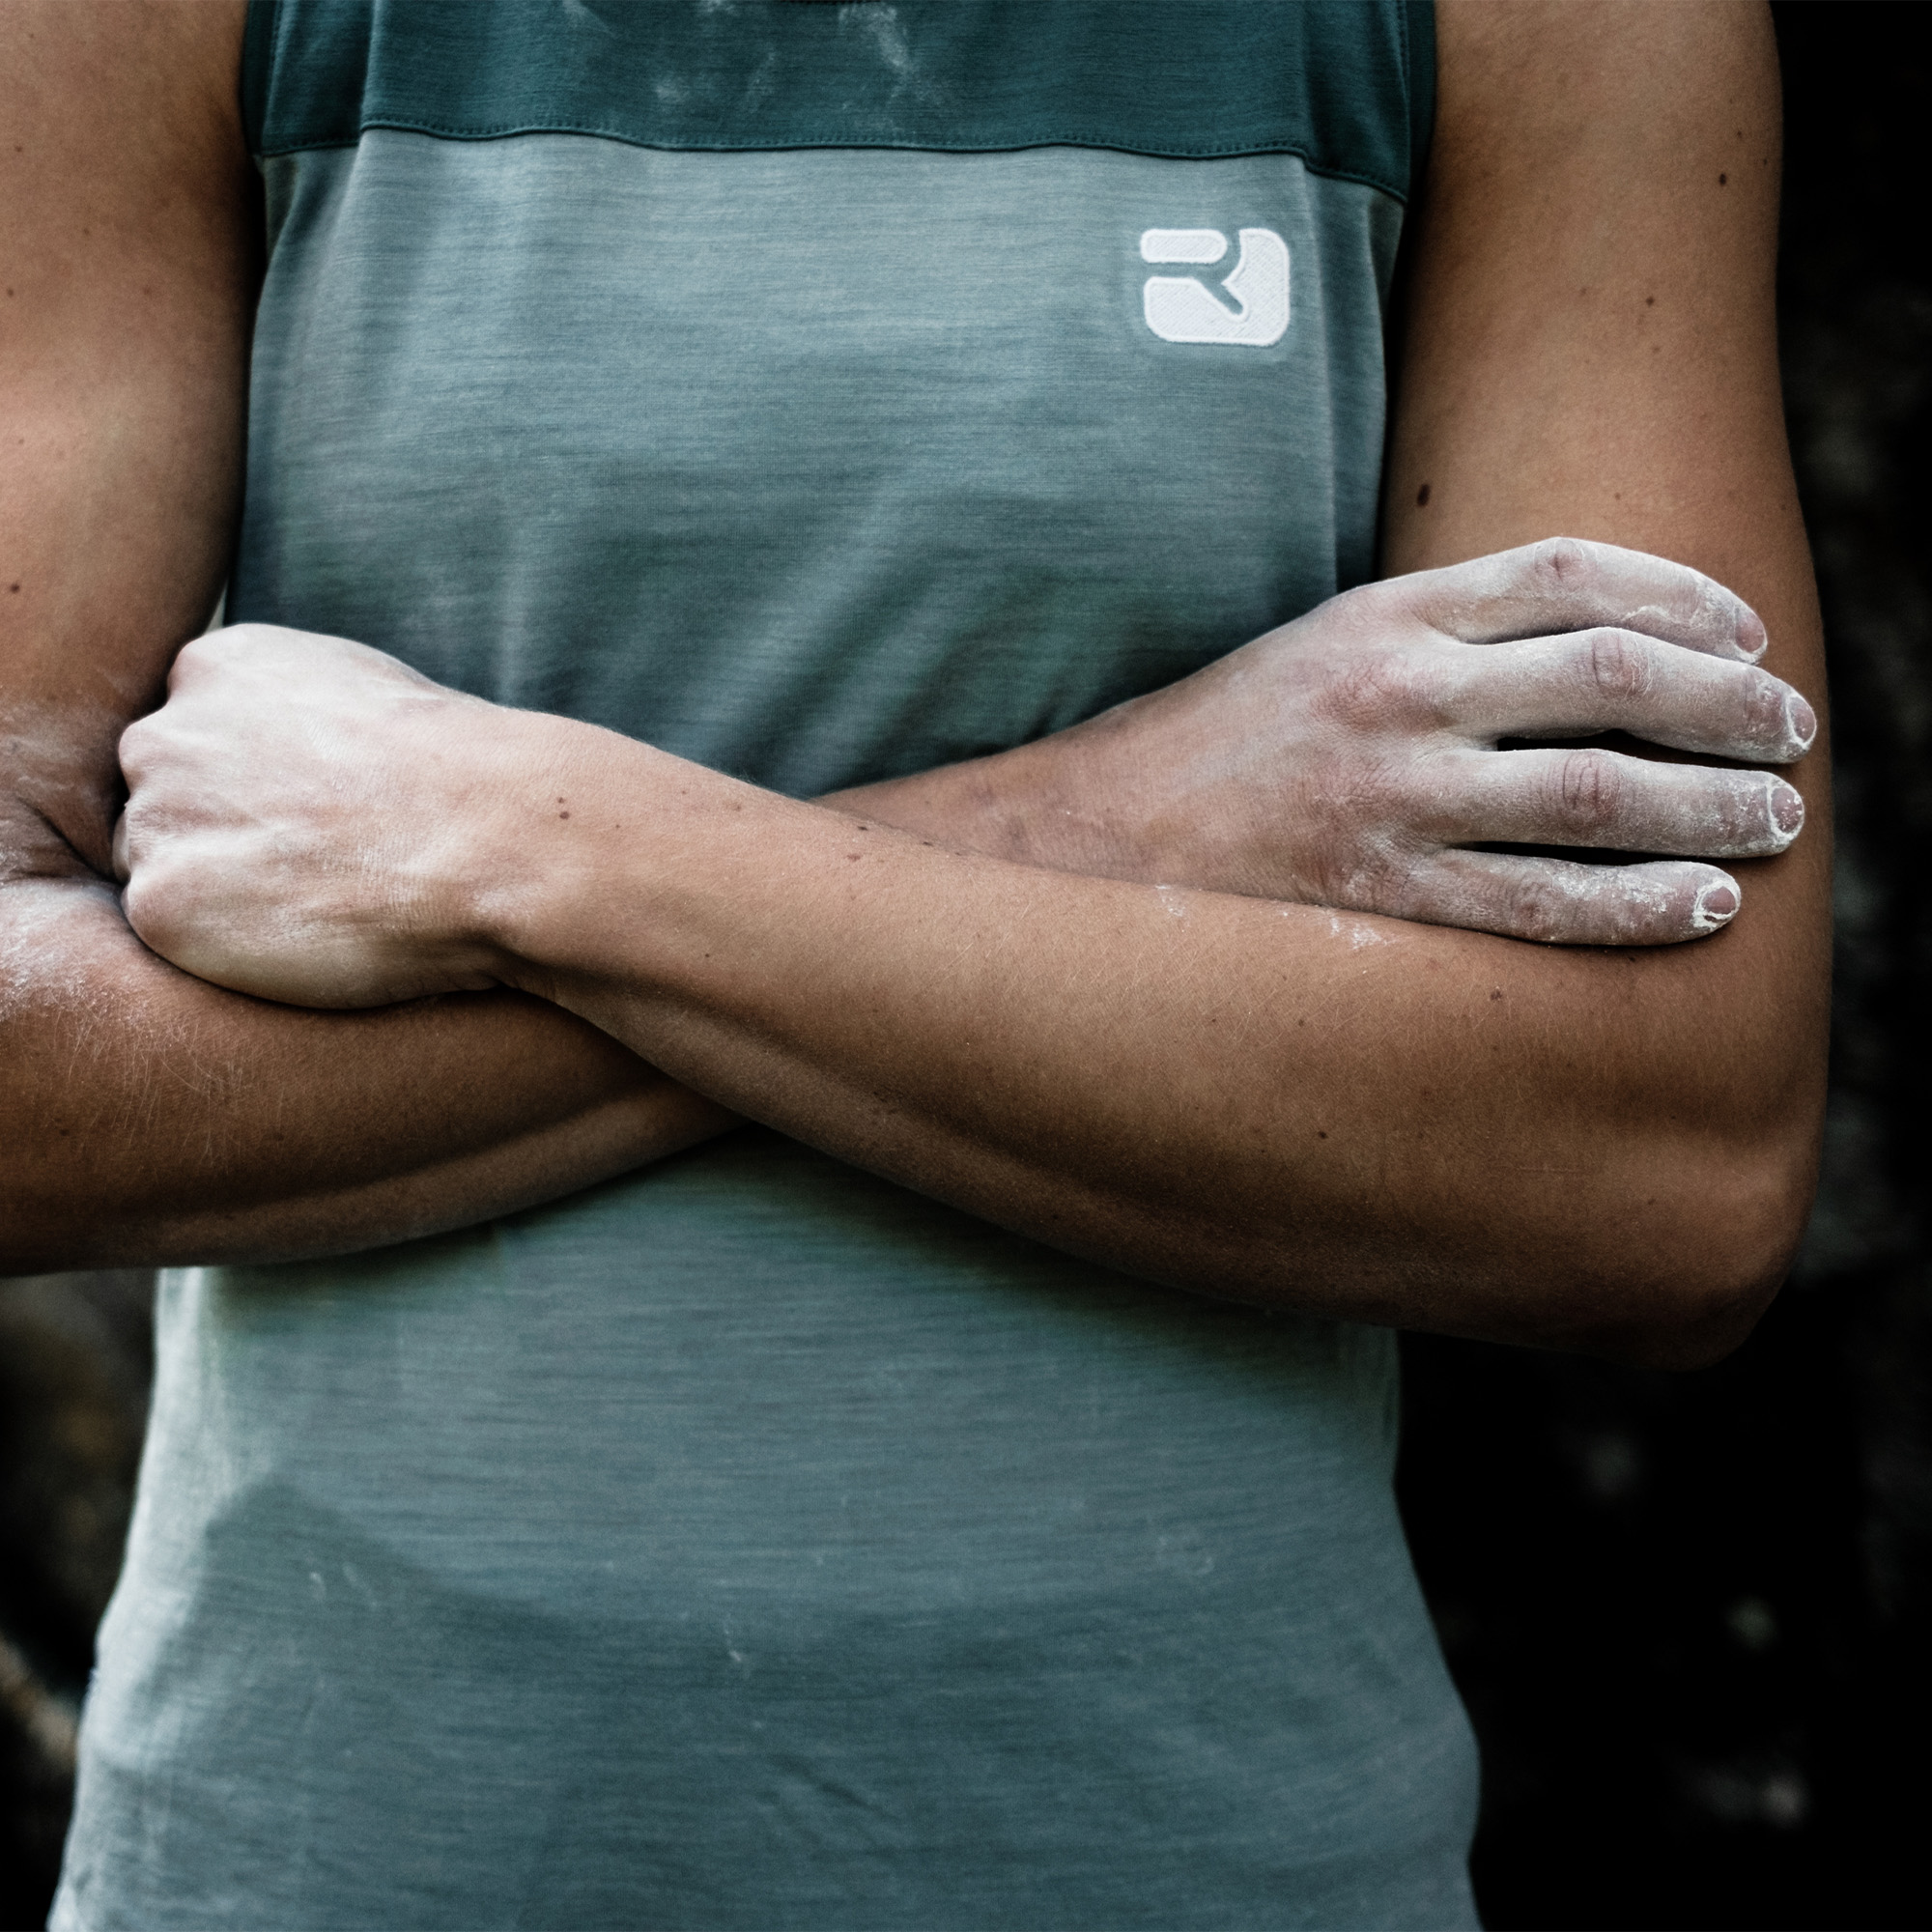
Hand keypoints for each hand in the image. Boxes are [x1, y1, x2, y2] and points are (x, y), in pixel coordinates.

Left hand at [115, 625, 525, 1006]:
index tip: (309, 818)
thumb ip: (296, 713)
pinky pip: (173, 929)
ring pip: (157, 865)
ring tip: (317, 900)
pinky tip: (305, 931)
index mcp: (217, 666)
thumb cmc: (460, 777)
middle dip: (220, 836)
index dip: (249, 789)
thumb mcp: (368, 692)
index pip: (190, 739)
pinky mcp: (164, 900)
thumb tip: (290, 754)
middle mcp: (167, 730)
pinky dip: (229, 942)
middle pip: (159, 800)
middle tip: (313, 869)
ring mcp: (159, 815)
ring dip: (219, 890)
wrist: (495, 840)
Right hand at [984, 537, 1814, 944]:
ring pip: (1593, 792)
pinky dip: (1636, 904)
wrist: (1090, 839)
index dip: (1686, 596)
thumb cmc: (1212, 748)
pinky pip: (1538, 904)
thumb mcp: (1316, 650)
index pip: (1570, 572)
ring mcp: (1387, 796)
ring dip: (1709, 804)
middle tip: (1791, 734)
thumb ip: (1433, 635)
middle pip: (1610, 675)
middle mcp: (1395, 692)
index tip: (1751, 637)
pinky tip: (1704, 906)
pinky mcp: (1375, 895)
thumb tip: (1578, 651)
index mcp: (1381, 614)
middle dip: (1727, 704)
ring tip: (1776, 821)